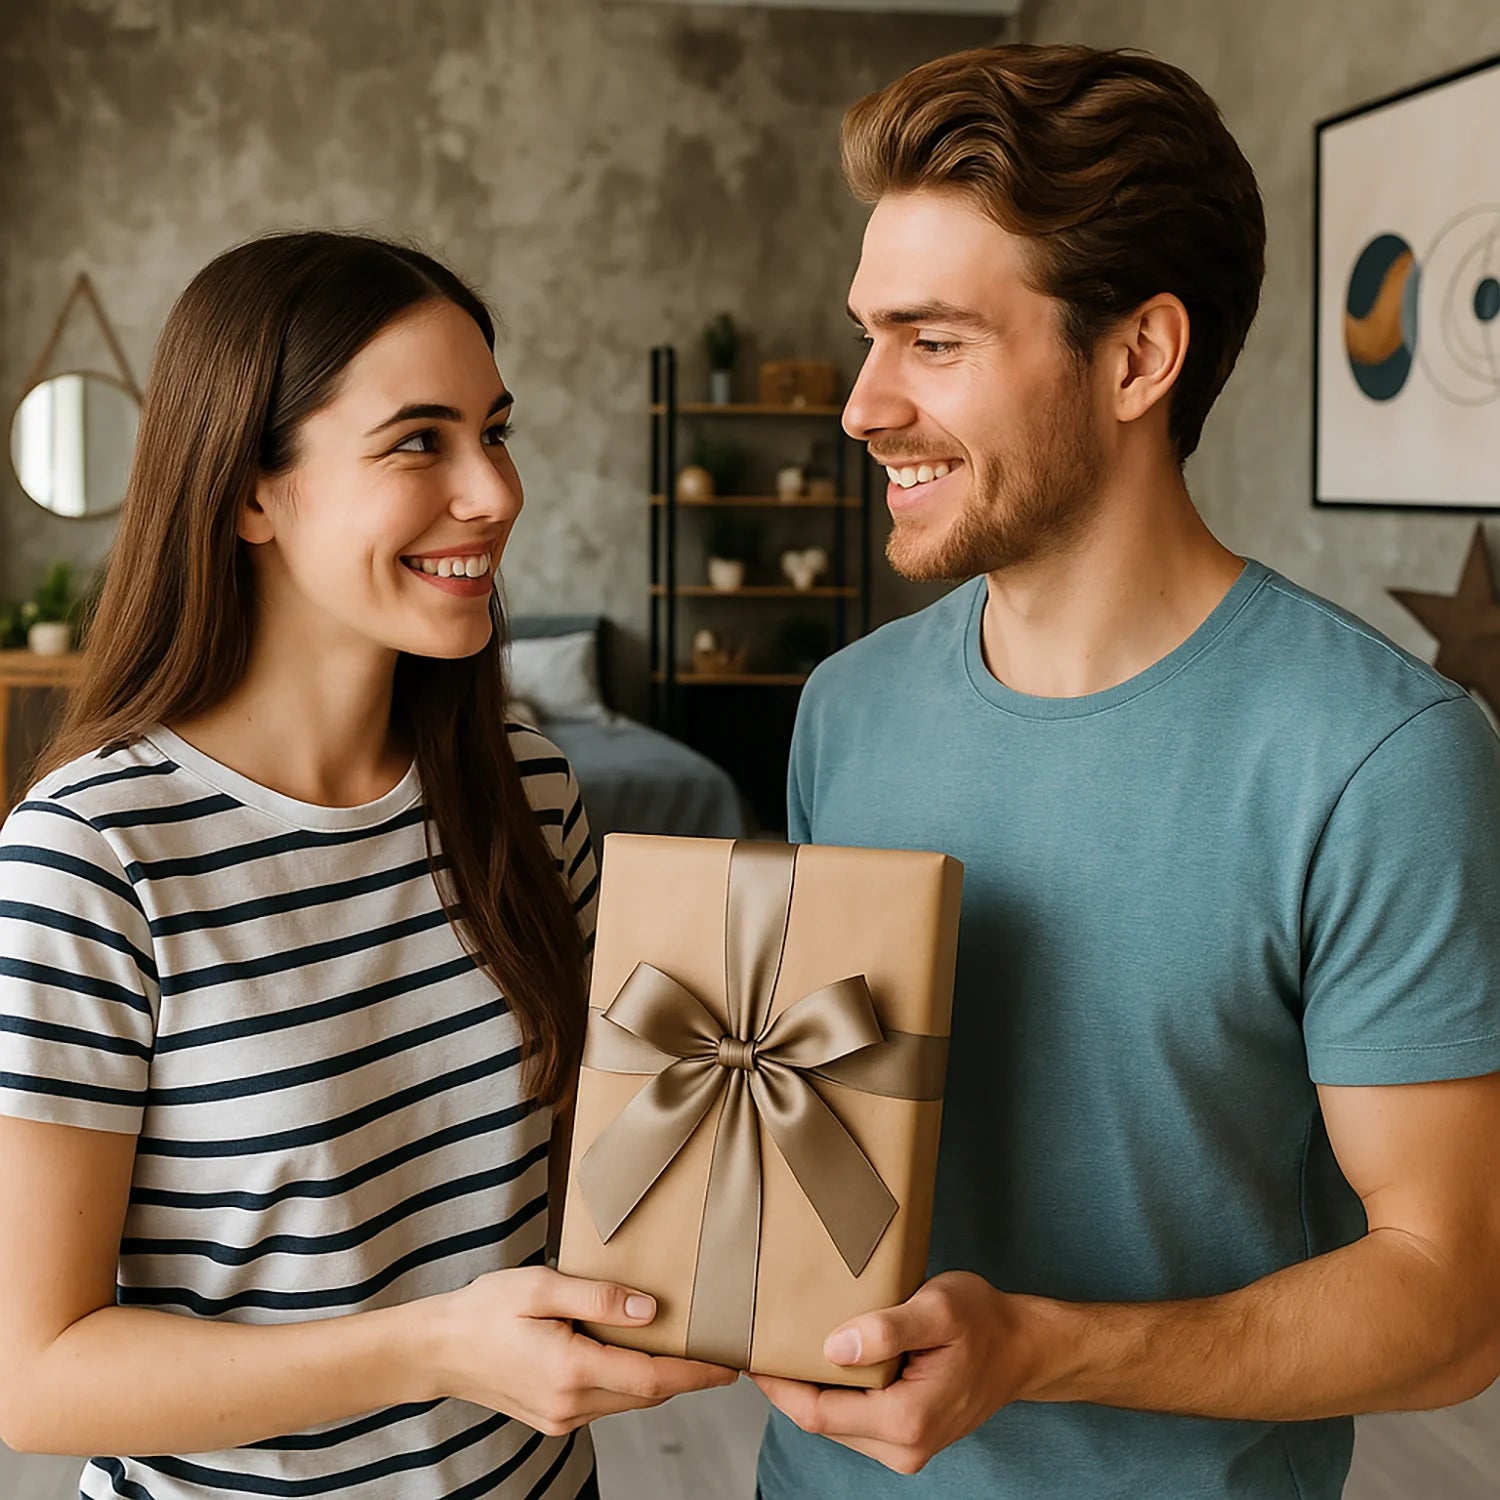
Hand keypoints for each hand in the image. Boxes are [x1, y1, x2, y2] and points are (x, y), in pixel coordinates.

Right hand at [426, 1266, 737, 1434]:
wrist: (437, 1349)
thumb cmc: (486, 1308)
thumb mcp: (542, 1286)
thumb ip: (598, 1297)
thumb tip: (649, 1308)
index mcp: (571, 1370)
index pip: (652, 1380)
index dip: (696, 1373)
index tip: (730, 1365)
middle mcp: (570, 1404)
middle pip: (645, 1394)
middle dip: (684, 1375)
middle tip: (717, 1349)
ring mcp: (560, 1417)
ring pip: (626, 1401)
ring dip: (655, 1379)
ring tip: (683, 1346)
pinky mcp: (552, 1418)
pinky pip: (604, 1403)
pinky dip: (626, 1382)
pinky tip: (631, 1355)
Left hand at [753, 1272, 1042, 1474]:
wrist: (1023, 1347)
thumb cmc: (984, 1322)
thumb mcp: (937, 1309)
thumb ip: (887, 1328)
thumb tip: (834, 1346)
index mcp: (906, 1419)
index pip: (818, 1413)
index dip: (779, 1386)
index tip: (751, 1355)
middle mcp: (904, 1446)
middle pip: (822, 1421)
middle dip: (789, 1386)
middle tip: (762, 1342)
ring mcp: (906, 1447)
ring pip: (836, 1422)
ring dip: (812, 1388)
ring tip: (787, 1344)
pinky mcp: (908, 1437)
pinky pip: (855, 1419)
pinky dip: (836, 1392)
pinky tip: (827, 1358)